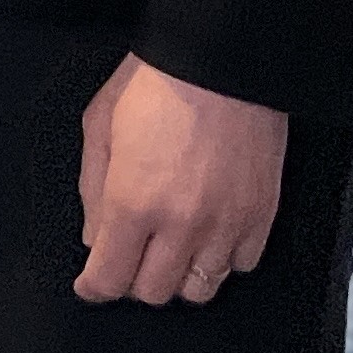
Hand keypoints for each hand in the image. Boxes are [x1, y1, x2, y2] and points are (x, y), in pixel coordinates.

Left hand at [74, 52, 288, 304]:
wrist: (221, 60)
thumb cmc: (156, 83)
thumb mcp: (100, 126)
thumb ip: (92, 189)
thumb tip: (94, 236)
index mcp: (132, 203)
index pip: (109, 278)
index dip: (94, 287)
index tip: (91, 284)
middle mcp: (180, 225)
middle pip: (153, 292)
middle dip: (132, 280)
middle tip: (129, 256)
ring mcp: (225, 224)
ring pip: (200, 289)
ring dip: (178, 276)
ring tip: (169, 250)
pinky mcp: (261, 216)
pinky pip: (240, 266)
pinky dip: (221, 259)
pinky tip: (208, 235)